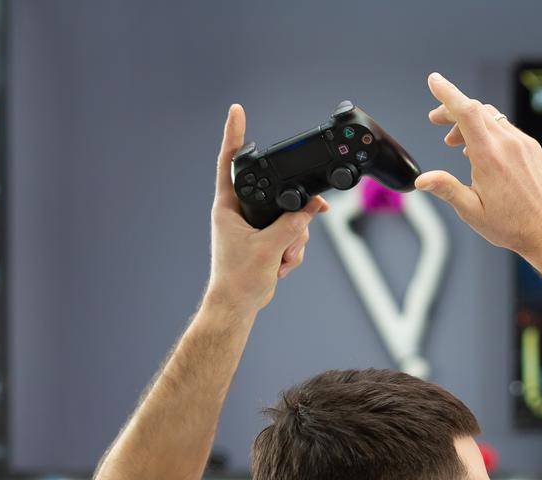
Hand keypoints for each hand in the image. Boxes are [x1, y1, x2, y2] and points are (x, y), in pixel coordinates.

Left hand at [204, 104, 328, 313]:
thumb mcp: (269, 247)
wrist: (238, 306)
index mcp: (228, 206)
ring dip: (294, 240)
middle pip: (275, 194)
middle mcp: (239, 212)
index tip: (237, 111)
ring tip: (281, 259)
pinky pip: (290, 235)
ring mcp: (253, 227)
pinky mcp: (265, 241)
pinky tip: (281, 266)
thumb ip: (293, 225)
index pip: (231, 162)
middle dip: (295, 213)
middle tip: (309, 217)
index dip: (235, 135)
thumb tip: (313, 208)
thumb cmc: (239, 278)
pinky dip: (292, 251)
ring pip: (288, 218)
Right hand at [416, 72, 541, 256]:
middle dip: (451, 110)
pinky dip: (488, 130)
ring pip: (491, 117)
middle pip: (475, 109)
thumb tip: (421, 180)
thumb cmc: (511, 226)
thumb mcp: (473, 212)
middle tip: (436, 122)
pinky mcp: (533, 149)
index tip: (434, 80)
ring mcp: (524, 144)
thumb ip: (447, 189)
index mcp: (489, 157)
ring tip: (456, 144)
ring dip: (469, 122)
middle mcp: (508, 144)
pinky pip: (507, 128)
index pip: (465, 111)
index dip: (447, 92)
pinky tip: (481, 150)